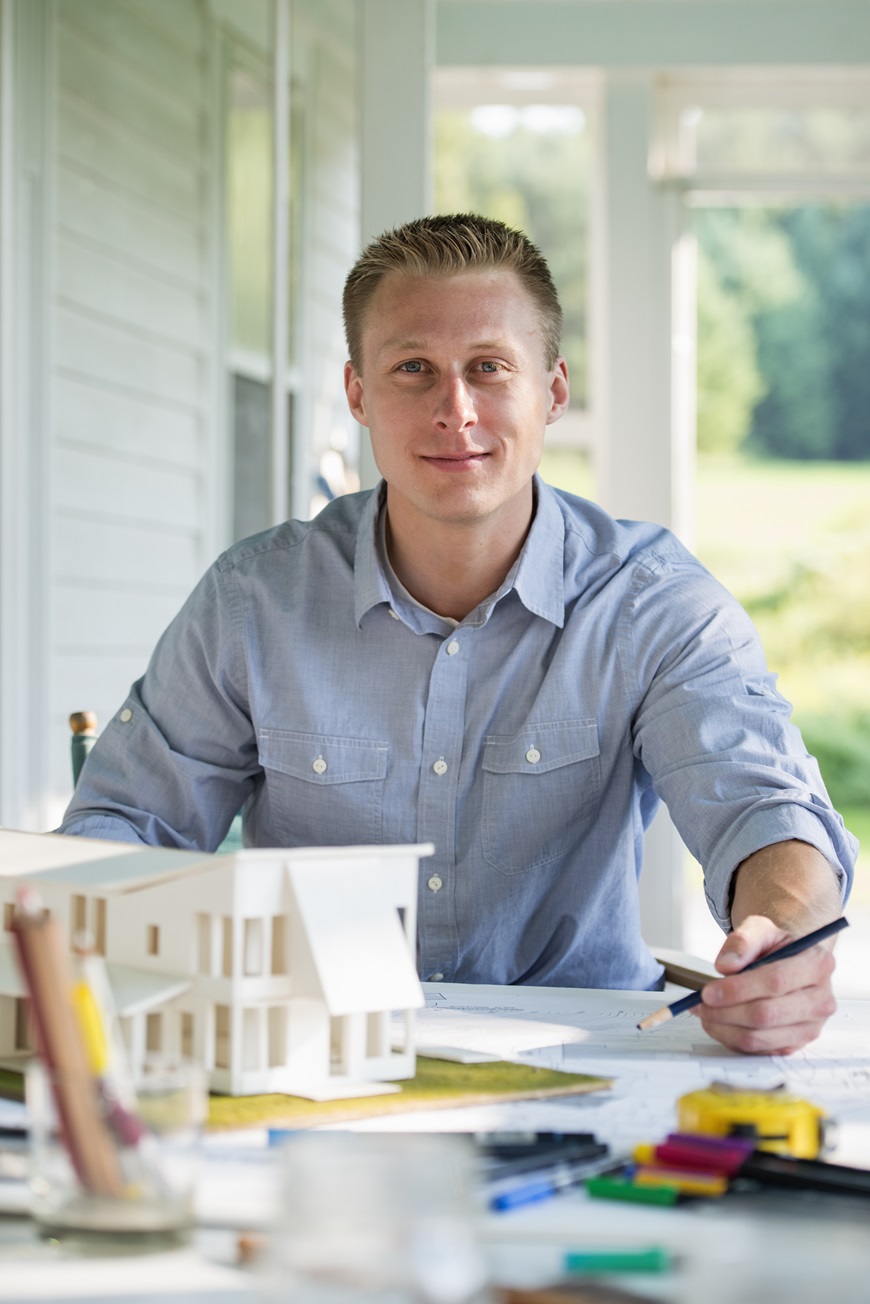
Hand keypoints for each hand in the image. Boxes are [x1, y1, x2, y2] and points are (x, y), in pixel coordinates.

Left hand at [692, 914, 836, 1053]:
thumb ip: (743, 941)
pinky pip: (757, 1050)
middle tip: (700, 1003)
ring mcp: (810, 1027)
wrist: (789, 963)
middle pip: (766, 1014)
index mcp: (817, 964)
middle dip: (726, 1011)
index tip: (708, 991)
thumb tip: (725, 966)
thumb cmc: (776, 947)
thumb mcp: (760, 929)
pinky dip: (730, 1038)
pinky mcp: (795, 1045)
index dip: (738, 989)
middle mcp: (820, 1000)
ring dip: (724, 1027)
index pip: (775, 981)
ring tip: (704, 1012)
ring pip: (759, 1037)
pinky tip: (718, 1023)